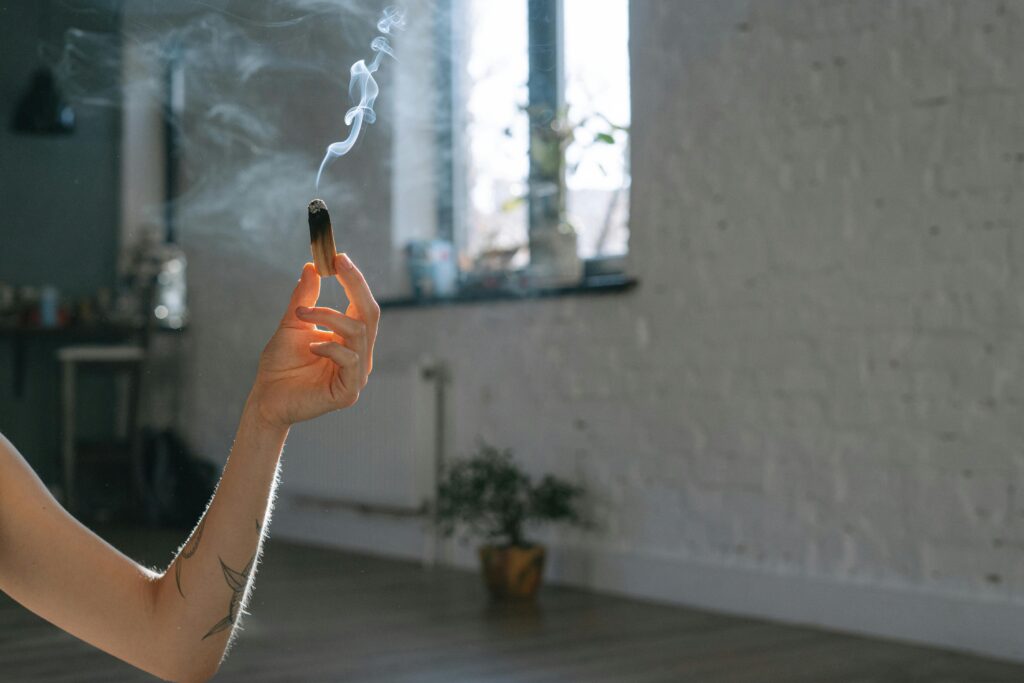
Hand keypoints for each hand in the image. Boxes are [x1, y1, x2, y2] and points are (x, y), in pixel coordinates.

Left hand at [250, 253, 379, 427]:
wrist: (266, 398)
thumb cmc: (280, 365)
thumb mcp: (292, 324)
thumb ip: (304, 299)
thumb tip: (311, 267)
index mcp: (350, 338)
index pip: (361, 305)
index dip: (354, 280)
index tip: (339, 257)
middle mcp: (359, 354)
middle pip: (370, 314)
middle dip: (355, 286)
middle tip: (337, 264)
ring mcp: (357, 374)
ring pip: (359, 333)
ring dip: (329, 317)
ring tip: (301, 315)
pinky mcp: (349, 392)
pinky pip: (350, 360)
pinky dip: (330, 347)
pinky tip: (311, 346)